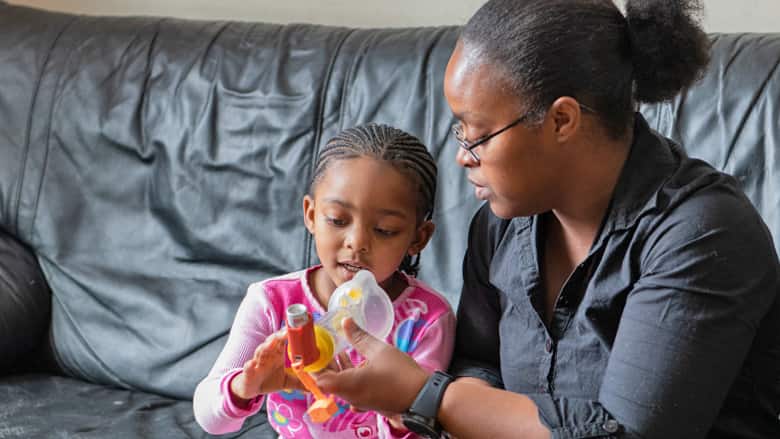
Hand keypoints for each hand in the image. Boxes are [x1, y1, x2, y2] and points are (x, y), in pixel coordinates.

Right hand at [230, 330, 302, 401]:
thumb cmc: (268, 380)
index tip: (297, 328)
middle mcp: (267, 355)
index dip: (288, 334)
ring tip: (270, 343)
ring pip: (260, 352)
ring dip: (265, 347)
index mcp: (276, 354)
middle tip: (285, 332)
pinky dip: (250, 365)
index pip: (282, 341)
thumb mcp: (286, 382)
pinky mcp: (248, 372)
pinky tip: (251, 364)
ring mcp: (256, 362)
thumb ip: (299, 382)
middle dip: (278, 336)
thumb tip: (313, 386)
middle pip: (271, 342)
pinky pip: (248, 367)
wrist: (251, 388)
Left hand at [315, 317, 429, 412]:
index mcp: (348, 385)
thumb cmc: (401, 374)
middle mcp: (350, 396)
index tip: (314, 350)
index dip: (314, 365)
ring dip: (337, 368)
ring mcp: (359, 401)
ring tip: (338, 350)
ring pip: (340, 385)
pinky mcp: (368, 401)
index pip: (319, 379)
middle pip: (328, 382)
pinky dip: (349, 375)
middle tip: (325, 346)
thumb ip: (359, 337)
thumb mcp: (379, 350)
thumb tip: (345, 322)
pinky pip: (351, 389)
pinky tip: (356, 362)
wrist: (422, 396)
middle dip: (325, 363)